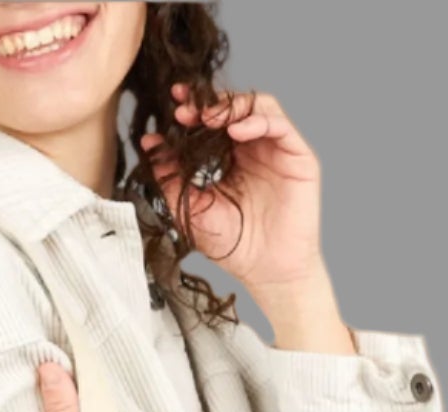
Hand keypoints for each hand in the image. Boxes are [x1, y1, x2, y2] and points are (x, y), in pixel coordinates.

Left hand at [140, 86, 354, 354]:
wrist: (267, 272)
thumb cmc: (234, 246)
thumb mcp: (192, 209)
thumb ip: (171, 178)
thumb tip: (149, 145)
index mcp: (231, 158)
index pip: (213, 122)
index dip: (194, 109)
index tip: (173, 104)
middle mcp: (255, 148)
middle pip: (234, 108)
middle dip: (208, 103)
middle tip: (184, 109)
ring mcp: (277, 150)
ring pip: (258, 107)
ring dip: (231, 106)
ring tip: (208, 117)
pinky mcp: (297, 157)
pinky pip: (279, 125)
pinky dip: (257, 121)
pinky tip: (235, 131)